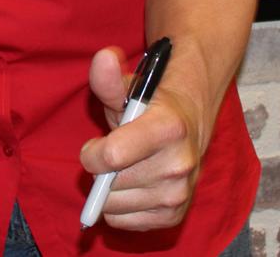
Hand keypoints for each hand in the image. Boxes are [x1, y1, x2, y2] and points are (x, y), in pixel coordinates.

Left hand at [79, 47, 200, 231]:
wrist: (188, 122)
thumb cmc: (149, 104)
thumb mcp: (128, 87)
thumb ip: (109, 78)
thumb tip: (104, 56)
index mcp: (168, 128)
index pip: (114, 156)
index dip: (92, 153)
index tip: (92, 146)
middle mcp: (179, 164)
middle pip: (112, 182)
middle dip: (101, 169)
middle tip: (111, 154)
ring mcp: (180, 193)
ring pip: (116, 204)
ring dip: (109, 189)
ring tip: (123, 167)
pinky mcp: (175, 215)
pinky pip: (127, 222)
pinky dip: (118, 208)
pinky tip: (128, 187)